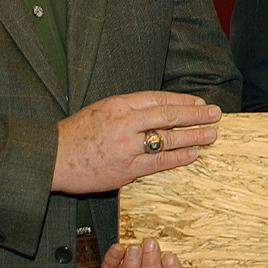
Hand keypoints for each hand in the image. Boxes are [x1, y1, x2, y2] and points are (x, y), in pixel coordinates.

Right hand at [53, 91, 221, 193]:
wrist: (53, 157)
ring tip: (211, 135)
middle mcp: (126, 122)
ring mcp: (128, 146)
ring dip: (194, 136)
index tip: (198, 102)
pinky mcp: (127, 168)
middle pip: (169, 115)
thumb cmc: (75, 135)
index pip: (159, 99)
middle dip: (195, 114)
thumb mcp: (101, 110)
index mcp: (119, 104)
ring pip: (169, 138)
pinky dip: (178, 157)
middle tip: (215, 114)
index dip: (182, 100)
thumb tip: (157, 113)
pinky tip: (193, 154)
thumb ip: (128, 111)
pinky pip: (159, 161)